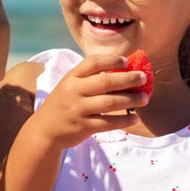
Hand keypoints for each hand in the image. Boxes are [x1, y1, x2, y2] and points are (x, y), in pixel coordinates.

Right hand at [30, 54, 147, 149]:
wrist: (44, 130)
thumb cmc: (63, 104)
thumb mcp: (70, 86)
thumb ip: (89, 78)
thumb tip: (121, 70)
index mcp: (71, 77)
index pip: (92, 63)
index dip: (111, 60)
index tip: (127, 61)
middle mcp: (74, 91)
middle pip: (105, 81)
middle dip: (127, 79)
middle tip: (143, 78)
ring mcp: (78, 110)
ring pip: (109, 102)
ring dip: (130, 100)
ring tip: (145, 98)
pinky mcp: (83, 127)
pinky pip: (108, 123)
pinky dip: (123, 121)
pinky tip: (134, 118)